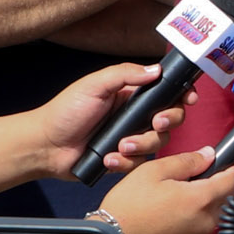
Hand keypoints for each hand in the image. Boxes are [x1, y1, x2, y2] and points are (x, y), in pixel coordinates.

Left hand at [38, 62, 172, 173]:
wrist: (45, 146)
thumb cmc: (64, 112)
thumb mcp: (94, 85)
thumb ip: (125, 74)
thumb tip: (156, 69)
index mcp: (130, 95)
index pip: (165, 92)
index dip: (181, 95)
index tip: (188, 99)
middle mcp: (134, 116)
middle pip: (170, 119)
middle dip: (167, 121)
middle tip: (156, 122)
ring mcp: (130, 139)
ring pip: (157, 143)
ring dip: (142, 144)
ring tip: (120, 146)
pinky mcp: (123, 161)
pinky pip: (139, 164)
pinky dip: (125, 162)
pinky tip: (108, 158)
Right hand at [99, 146, 233, 233]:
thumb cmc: (128, 208)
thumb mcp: (153, 172)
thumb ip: (186, 161)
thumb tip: (208, 155)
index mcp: (200, 199)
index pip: (232, 181)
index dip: (229, 170)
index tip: (223, 166)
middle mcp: (205, 223)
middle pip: (223, 200)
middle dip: (211, 189)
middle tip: (187, 184)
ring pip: (209, 217)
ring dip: (198, 208)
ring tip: (170, 204)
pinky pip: (196, 233)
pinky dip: (188, 225)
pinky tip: (167, 222)